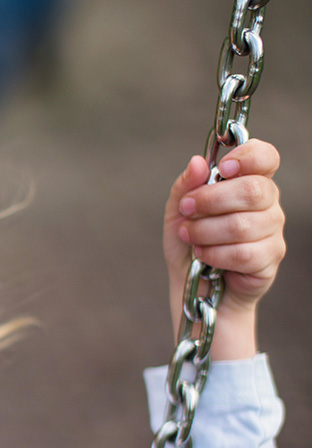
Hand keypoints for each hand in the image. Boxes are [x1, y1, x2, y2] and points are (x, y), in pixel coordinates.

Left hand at [163, 139, 284, 359]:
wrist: (193, 287)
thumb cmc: (188, 245)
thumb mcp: (177, 213)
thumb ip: (185, 186)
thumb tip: (197, 162)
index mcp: (249, 182)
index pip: (265, 157)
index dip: (247, 157)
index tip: (221, 169)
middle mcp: (267, 204)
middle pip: (253, 190)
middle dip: (210, 200)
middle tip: (187, 211)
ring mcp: (273, 232)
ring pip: (243, 225)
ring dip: (206, 232)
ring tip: (190, 238)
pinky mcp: (270, 259)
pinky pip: (244, 254)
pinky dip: (215, 255)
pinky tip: (203, 257)